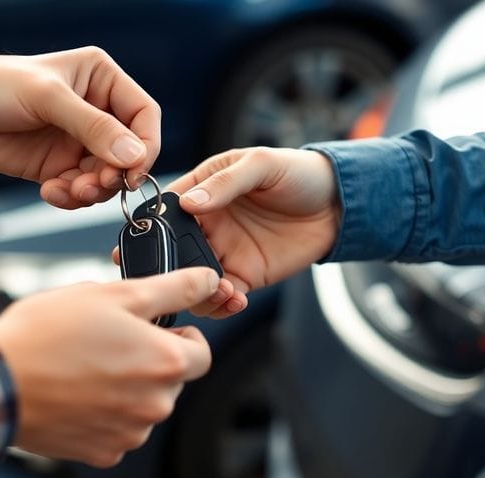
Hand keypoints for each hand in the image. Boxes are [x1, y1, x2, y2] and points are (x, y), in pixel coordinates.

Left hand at [0, 47, 160, 208]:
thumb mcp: (48, 99)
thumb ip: (94, 127)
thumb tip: (133, 157)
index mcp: (102, 80)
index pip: (144, 115)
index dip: (145, 146)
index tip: (132, 170)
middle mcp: (96, 111)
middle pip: (129, 153)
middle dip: (113, 174)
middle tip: (94, 185)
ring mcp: (79, 141)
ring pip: (107, 177)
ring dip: (92, 191)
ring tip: (68, 190)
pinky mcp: (60, 166)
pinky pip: (80, 190)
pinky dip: (70, 197)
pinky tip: (50, 191)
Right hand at [0, 267, 219, 467]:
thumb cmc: (47, 333)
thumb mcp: (113, 294)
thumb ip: (171, 288)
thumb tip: (208, 279)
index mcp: (165, 362)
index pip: (201, 351)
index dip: (179, 334)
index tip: (152, 328)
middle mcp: (156, 404)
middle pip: (170, 379)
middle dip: (147, 360)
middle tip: (106, 340)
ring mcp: (130, 433)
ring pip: (143, 405)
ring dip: (125, 387)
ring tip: (84, 365)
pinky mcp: (103, 452)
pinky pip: (116, 430)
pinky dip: (102, 413)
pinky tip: (75, 392)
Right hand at [166, 147, 341, 317]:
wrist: (338, 203)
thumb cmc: (298, 172)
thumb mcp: (261, 164)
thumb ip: (225, 183)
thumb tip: (188, 203)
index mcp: (202, 190)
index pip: (166, 211)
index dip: (153, 228)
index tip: (147, 244)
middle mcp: (207, 225)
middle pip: (173, 252)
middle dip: (172, 270)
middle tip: (182, 279)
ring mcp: (224, 252)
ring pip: (194, 280)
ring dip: (199, 292)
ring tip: (219, 291)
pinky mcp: (245, 276)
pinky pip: (224, 297)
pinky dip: (222, 305)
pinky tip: (236, 299)